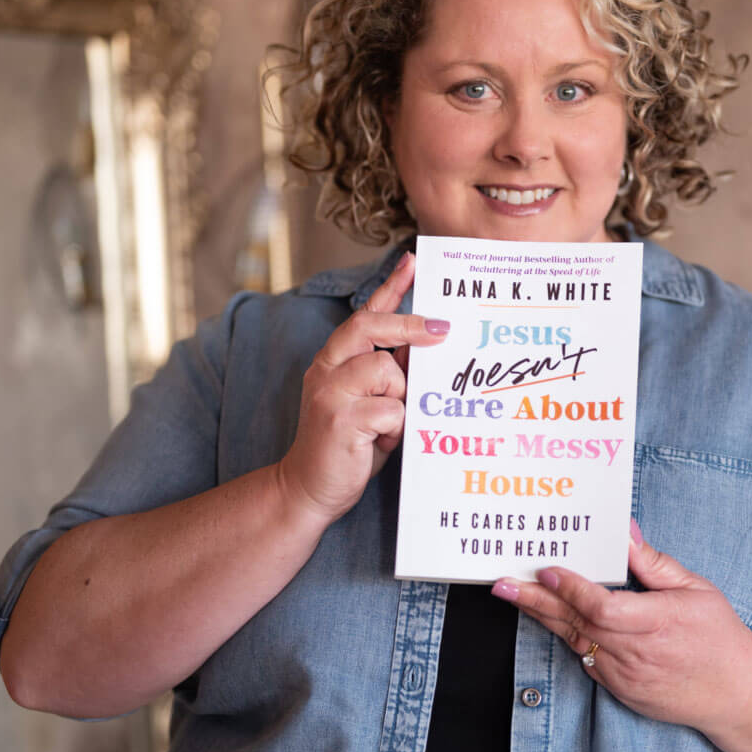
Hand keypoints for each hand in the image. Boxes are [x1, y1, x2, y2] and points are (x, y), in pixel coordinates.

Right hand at [278, 251, 448, 524]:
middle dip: (409, 326)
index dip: (390, 287)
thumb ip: (390, 373)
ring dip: (401, 397)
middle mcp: (326, 369)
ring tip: (390, 426)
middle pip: (369, 326)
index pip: (364, 313)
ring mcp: (330, 393)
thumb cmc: (348, 445)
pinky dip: (395, 428)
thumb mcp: (371, 401)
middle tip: (443, 329)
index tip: (413, 261)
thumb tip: (427, 346)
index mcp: (334, 360)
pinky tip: (381, 444)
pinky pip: (389, 409)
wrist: (308, 489)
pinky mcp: (339, 421)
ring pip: (386, 370)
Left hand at [492, 520, 751, 734]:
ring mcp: (625, 677)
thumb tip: (624, 532)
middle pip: (577, 623)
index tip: (547, 568)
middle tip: (502, 583)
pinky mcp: (620, 690)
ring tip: (511, 593)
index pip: (603, 607)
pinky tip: (546, 615)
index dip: (571, 589)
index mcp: (658, 623)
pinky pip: (586, 657)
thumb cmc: (719, 635)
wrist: (737, 695)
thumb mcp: (696, 589)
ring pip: (575, 640)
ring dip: (542, 616)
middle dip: (536, 601)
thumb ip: (654, 563)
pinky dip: (567, 635)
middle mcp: (637, 654)